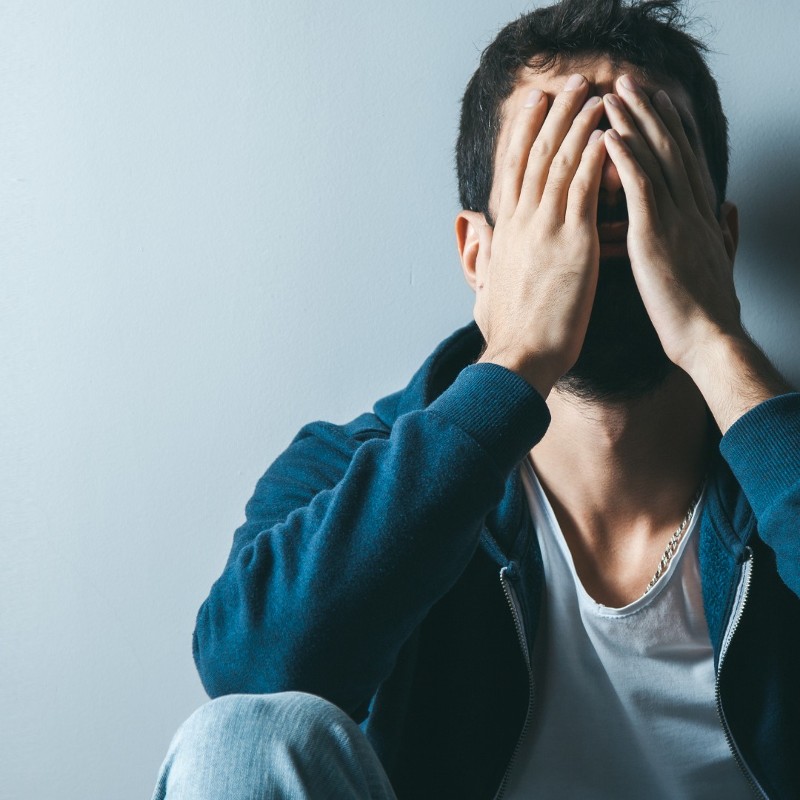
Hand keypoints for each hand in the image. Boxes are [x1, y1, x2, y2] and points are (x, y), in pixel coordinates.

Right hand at [472, 74, 607, 397]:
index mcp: (504, 233)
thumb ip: (483, 256)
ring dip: (578, 124)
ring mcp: (546, 230)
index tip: (534, 107)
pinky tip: (607, 133)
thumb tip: (478, 237)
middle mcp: (521, 223)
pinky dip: (595, 157)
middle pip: (535, 155)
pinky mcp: (573, 243)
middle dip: (553, 115)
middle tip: (569, 85)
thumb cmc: (506, 332)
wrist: (519, 357)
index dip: (522, 134)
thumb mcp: (484, 288)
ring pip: (560, 163)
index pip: (512, 171)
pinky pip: (584, 188)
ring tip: (594, 95)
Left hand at [601, 74, 741, 370]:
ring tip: (614, 94)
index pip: (686, 162)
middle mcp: (691, 210)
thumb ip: (725, 232)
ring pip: (655, 161)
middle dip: (650, 112)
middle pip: (670, 150)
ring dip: (634, 123)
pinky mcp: (656, 237)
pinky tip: (610, 136)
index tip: (660, 102)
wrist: (710, 339)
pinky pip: (641, 190)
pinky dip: (626, 160)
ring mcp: (675, 220)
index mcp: (701, 217)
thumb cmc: (709, 310)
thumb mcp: (720, 264)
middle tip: (630, 82)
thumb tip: (730, 209)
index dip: (673, 128)